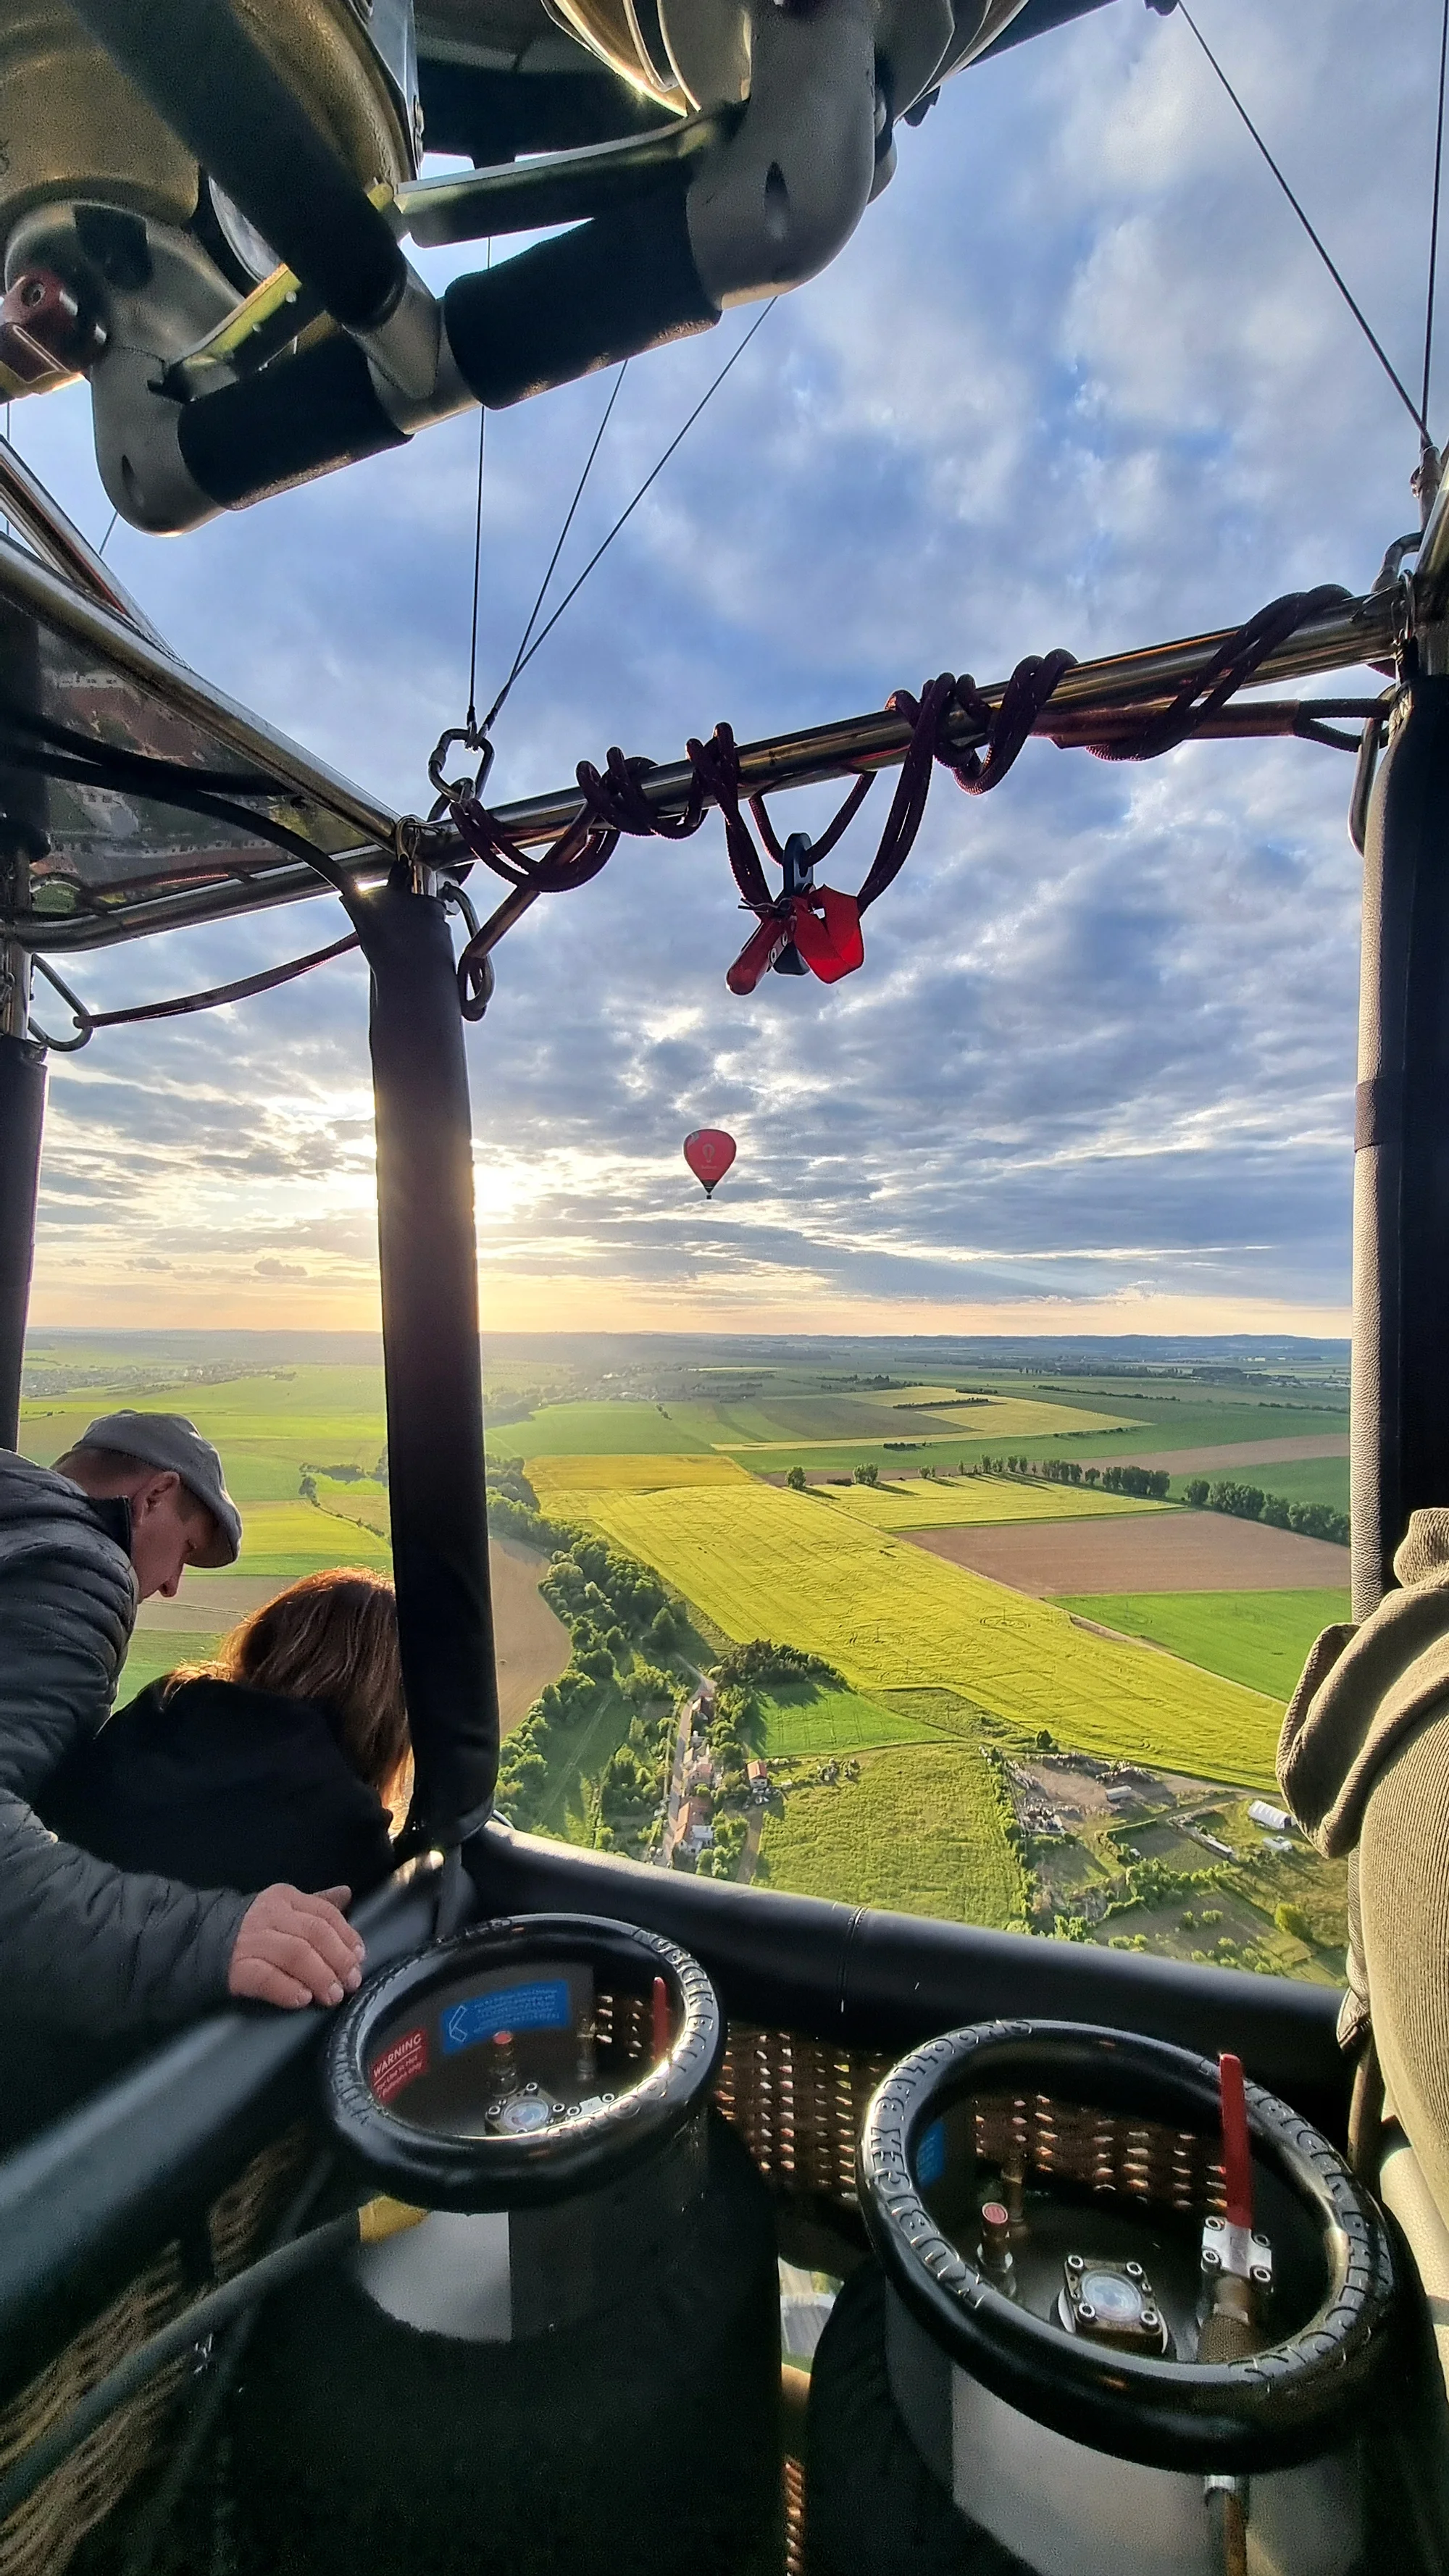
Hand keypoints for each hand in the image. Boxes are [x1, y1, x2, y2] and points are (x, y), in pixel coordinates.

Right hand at [228, 1884, 365, 2010]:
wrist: (199, 1940)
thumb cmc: (253, 1928)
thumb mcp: (283, 1908)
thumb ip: (316, 1904)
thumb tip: (347, 1894)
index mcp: (285, 1898)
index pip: (325, 1914)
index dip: (347, 1937)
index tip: (360, 1957)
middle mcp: (270, 1916)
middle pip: (314, 1934)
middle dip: (339, 1959)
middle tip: (351, 1982)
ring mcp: (251, 1941)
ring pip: (295, 1955)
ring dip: (320, 1977)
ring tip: (332, 1995)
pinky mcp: (236, 1968)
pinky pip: (267, 1978)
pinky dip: (288, 1989)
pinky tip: (302, 2000)